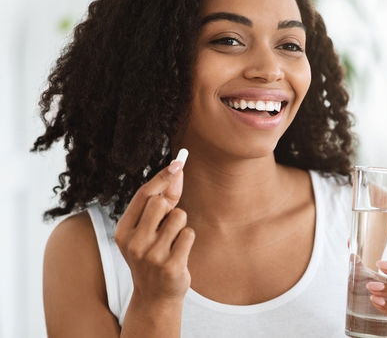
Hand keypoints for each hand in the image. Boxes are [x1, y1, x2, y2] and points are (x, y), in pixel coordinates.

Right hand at [114, 151, 194, 303]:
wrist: (155, 297)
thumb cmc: (153, 255)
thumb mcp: (150, 229)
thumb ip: (163, 200)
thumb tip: (177, 171)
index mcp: (123, 231)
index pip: (143, 195)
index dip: (162, 177)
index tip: (178, 163)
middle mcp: (134, 243)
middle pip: (160, 202)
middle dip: (170, 208)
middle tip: (167, 225)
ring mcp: (152, 255)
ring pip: (179, 216)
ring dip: (181, 225)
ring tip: (172, 242)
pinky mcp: (171, 265)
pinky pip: (189, 233)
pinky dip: (188, 239)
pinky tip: (179, 253)